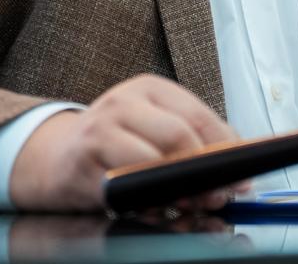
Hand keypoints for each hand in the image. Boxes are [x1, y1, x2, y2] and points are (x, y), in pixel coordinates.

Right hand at [8, 75, 244, 211]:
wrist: (56, 156)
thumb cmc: (114, 141)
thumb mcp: (152, 124)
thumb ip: (192, 135)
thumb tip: (236, 161)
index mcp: (149, 88)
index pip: (199, 115)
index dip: (226, 150)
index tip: (241, 177)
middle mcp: (123, 102)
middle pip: (180, 135)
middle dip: (205, 173)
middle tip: (217, 197)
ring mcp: (100, 130)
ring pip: (153, 163)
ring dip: (179, 191)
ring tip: (191, 205)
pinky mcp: (83, 164)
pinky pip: (125, 190)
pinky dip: (148, 205)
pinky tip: (157, 209)